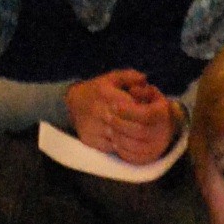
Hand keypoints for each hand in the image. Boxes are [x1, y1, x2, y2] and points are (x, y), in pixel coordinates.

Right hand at [64, 69, 181, 162]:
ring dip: (132, 139)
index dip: (142, 111)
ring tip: (141, 136)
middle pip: (126, 124)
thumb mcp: (112, 78)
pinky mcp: (90, 140)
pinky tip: (128, 142)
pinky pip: (111, 147)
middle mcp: (98, 111)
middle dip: (140, 127)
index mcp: (105, 93)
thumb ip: (130, 76)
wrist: (73, 103)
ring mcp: (93, 127)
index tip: (150, 112)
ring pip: (119, 138)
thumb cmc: (97, 90)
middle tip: (150, 128)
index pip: (131, 107)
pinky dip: (122, 146)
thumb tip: (145, 80)